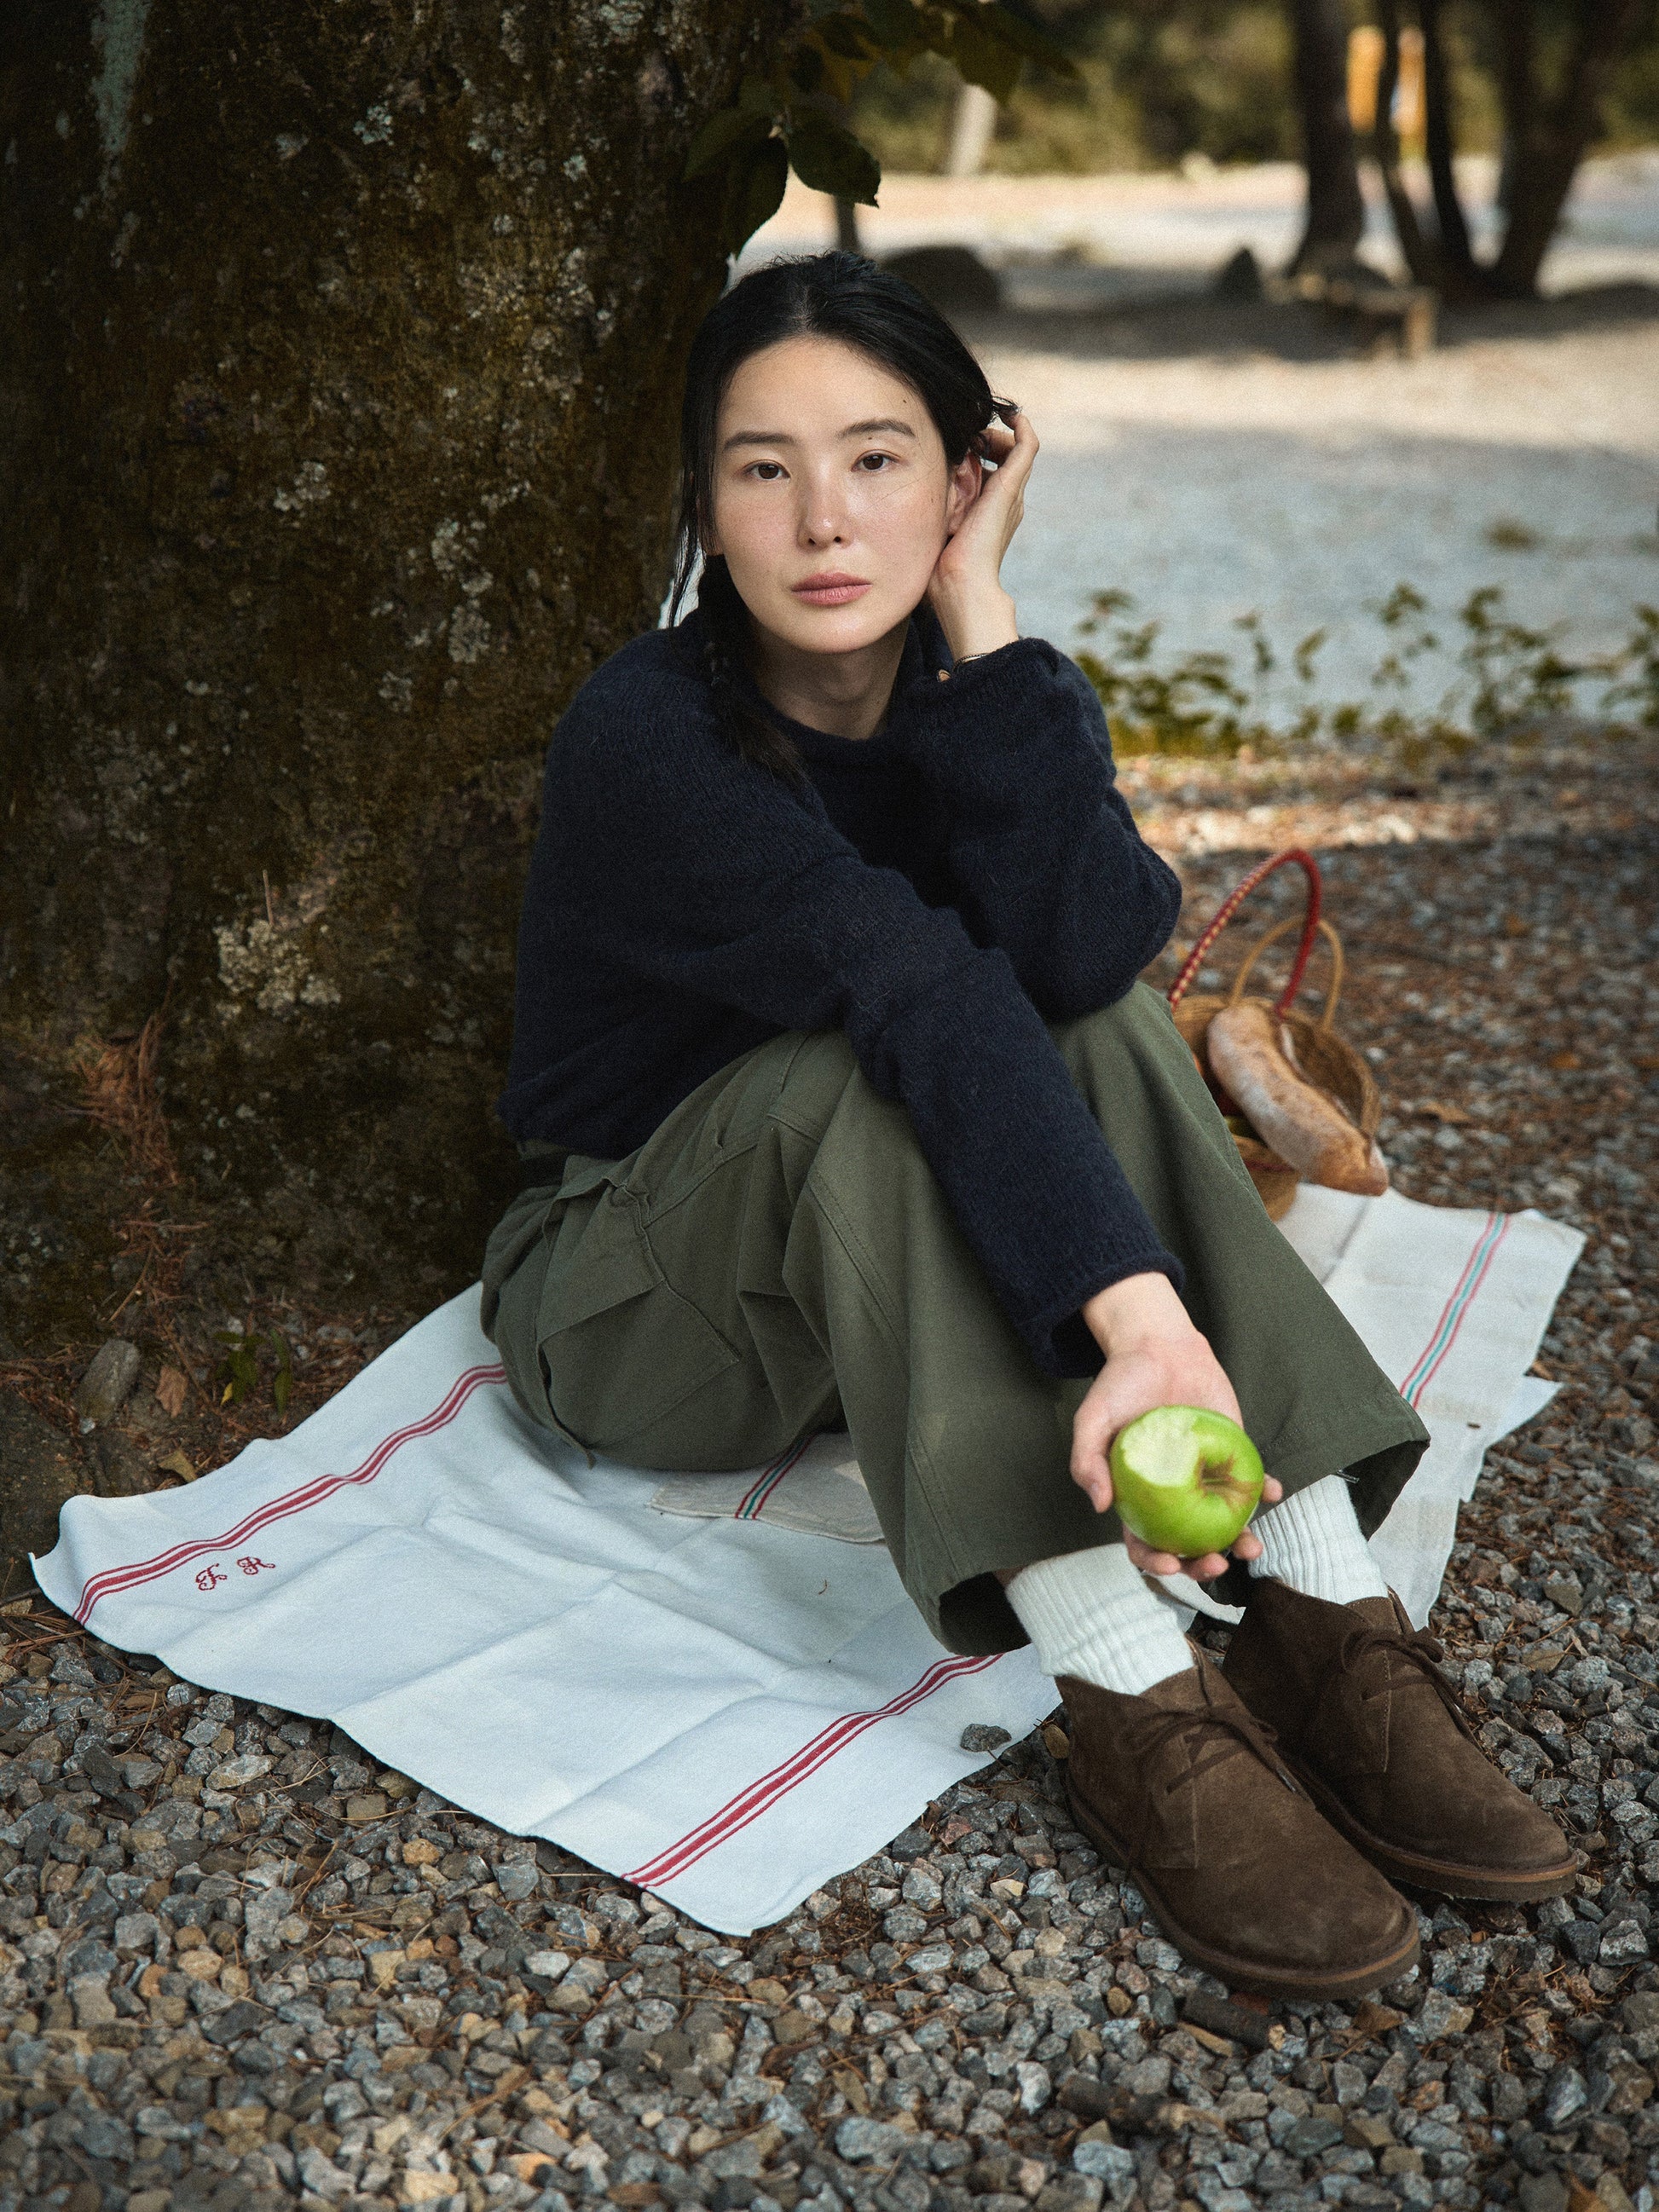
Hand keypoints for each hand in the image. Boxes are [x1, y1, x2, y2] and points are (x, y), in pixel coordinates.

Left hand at [927, 408, 1038, 663]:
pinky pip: (1026, 445)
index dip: (976, 454)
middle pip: (1004, 458)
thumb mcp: (930, 533)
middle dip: (986, 440)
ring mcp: (1010, 495)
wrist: (959, 586)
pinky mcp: (1011, 487)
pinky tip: (1004, 415)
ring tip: (975, 426)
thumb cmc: (940, 572)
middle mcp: (1005, 502)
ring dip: (997, 432)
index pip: (991, 472)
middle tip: (962, 434)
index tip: (952, 446)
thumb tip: (898, 510)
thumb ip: (926, 516)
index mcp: (989, 514)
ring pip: (1016, 449)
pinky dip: (1020, 426)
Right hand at [1070, 1273, 1281, 1581]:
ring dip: (1241, 1540)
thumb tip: (1101, 1505)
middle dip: (1203, 1565)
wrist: (1157, 1345)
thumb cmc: (1119, 1383)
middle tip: (1217, 1563)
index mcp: (1137, 1494)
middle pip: (1188, 1543)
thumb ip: (1086, 1460)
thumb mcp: (1091, 1419)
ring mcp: (1204, 1475)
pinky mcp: (1229, 1452)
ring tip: (1252, 1546)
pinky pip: (1249, 1480)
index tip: (1168, 1564)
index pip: (1144, 1542)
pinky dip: (1262, 1490)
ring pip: (1223, 1521)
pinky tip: (1270, 1492)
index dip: (1155, 1562)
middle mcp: (1173, 1492)